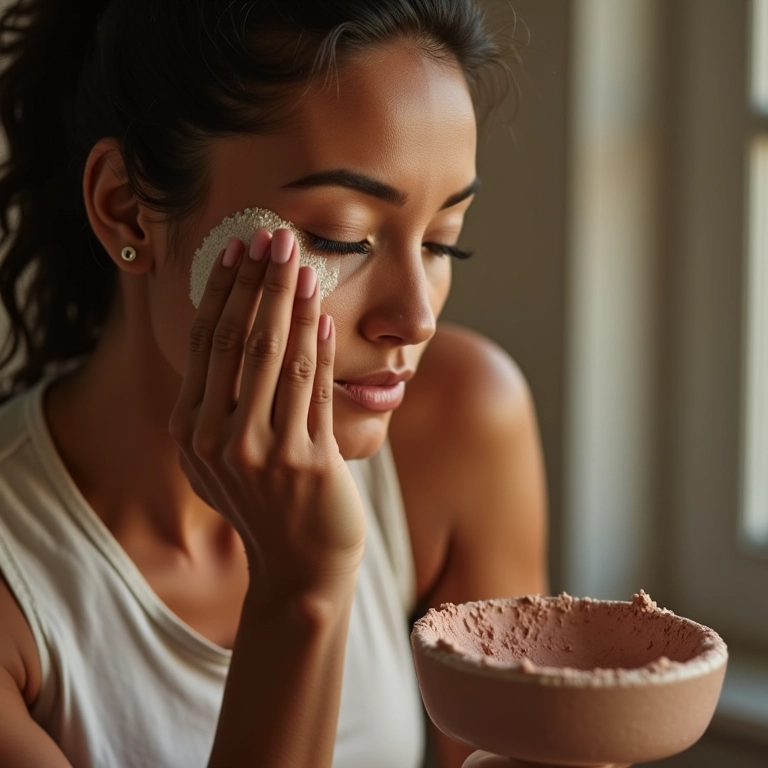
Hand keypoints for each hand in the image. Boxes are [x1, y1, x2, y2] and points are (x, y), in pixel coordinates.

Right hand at [169, 228, 365, 593]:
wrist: (299, 565)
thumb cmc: (265, 501)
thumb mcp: (222, 456)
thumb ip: (216, 403)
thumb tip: (229, 328)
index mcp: (191, 431)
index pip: (205, 344)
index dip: (222, 292)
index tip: (236, 249)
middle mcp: (218, 439)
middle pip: (238, 341)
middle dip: (257, 283)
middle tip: (272, 237)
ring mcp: (262, 453)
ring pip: (278, 359)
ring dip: (290, 305)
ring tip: (300, 264)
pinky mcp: (306, 462)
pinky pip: (315, 390)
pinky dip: (320, 348)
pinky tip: (324, 315)